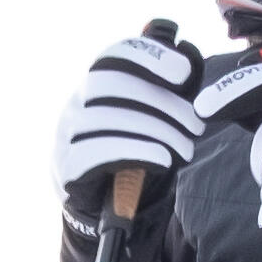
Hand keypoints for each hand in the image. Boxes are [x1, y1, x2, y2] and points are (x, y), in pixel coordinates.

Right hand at [58, 26, 202, 200]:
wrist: (99, 206)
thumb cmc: (131, 154)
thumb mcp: (149, 120)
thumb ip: (165, 91)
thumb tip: (188, 54)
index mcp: (95, 86)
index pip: (113, 56)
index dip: (148, 57)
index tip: (184, 72)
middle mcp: (75, 105)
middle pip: (108, 84)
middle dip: (160, 101)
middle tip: (195, 125)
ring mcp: (66, 136)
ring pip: (105, 119)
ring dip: (156, 131)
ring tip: (186, 148)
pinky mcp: (67, 168)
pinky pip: (97, 154)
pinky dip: (136, 152)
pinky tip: (162, 160)